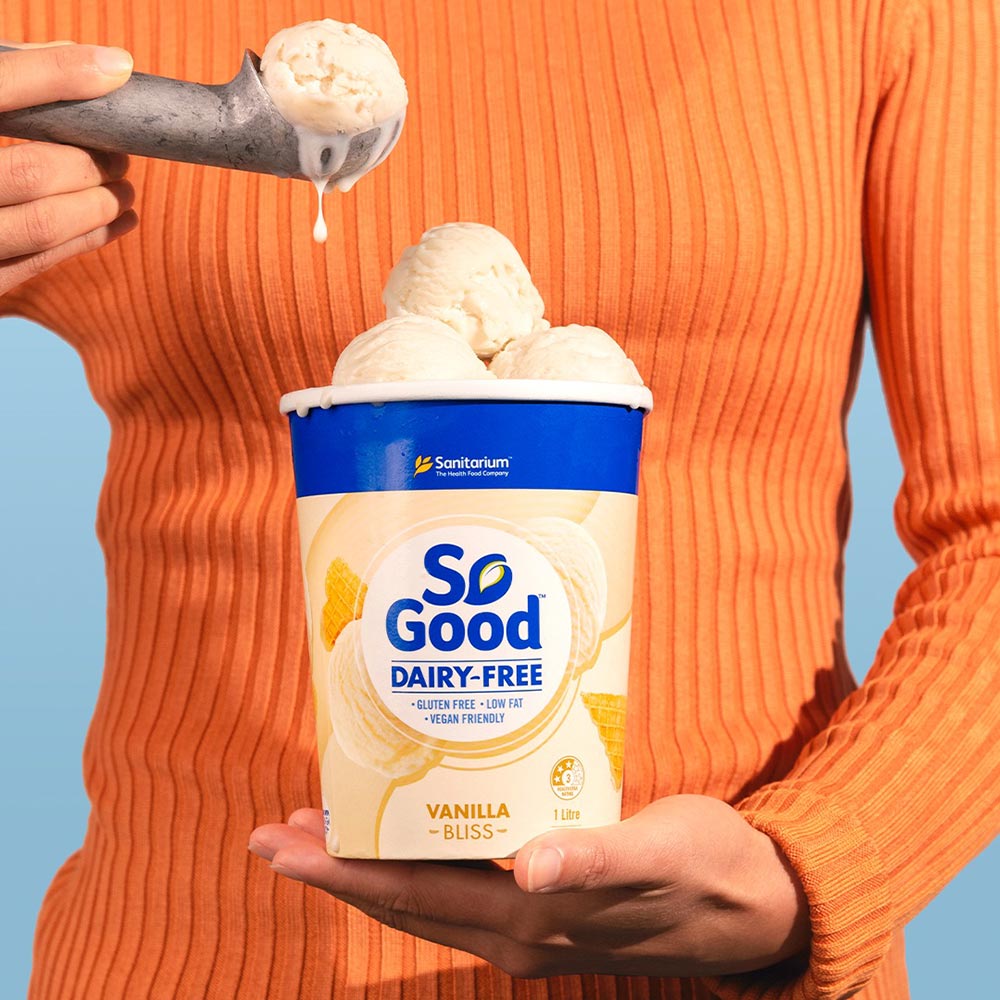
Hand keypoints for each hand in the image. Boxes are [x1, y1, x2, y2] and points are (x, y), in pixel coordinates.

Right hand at [0, 42, 137, 295]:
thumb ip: (7, 81)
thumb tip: (87, 64)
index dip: (56, 74)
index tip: (116, 67)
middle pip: (30, 169)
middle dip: (90, 161)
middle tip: (120, 153)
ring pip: (42, 223)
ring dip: (98, 205)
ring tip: (124, 188)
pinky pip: (39, 260)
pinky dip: (88, 238)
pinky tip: (119, 220)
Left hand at [248, 794, 809, 978]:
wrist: (751, 903)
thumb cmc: (705, 866)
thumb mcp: (658, 854)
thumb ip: (596, 859)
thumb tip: (531, 868)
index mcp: (529, 918)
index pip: (411, 895)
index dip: (340, 872)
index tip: (281, 841)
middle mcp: (513, 930)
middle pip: (401, 899)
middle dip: (333, 868)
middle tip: (276, 828)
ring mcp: (525, 923)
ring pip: (423, 896)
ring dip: (365, 866)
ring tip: (321, 826)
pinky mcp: (543, 905)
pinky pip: (459, 886)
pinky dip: (415, 862)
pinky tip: (406, 832)